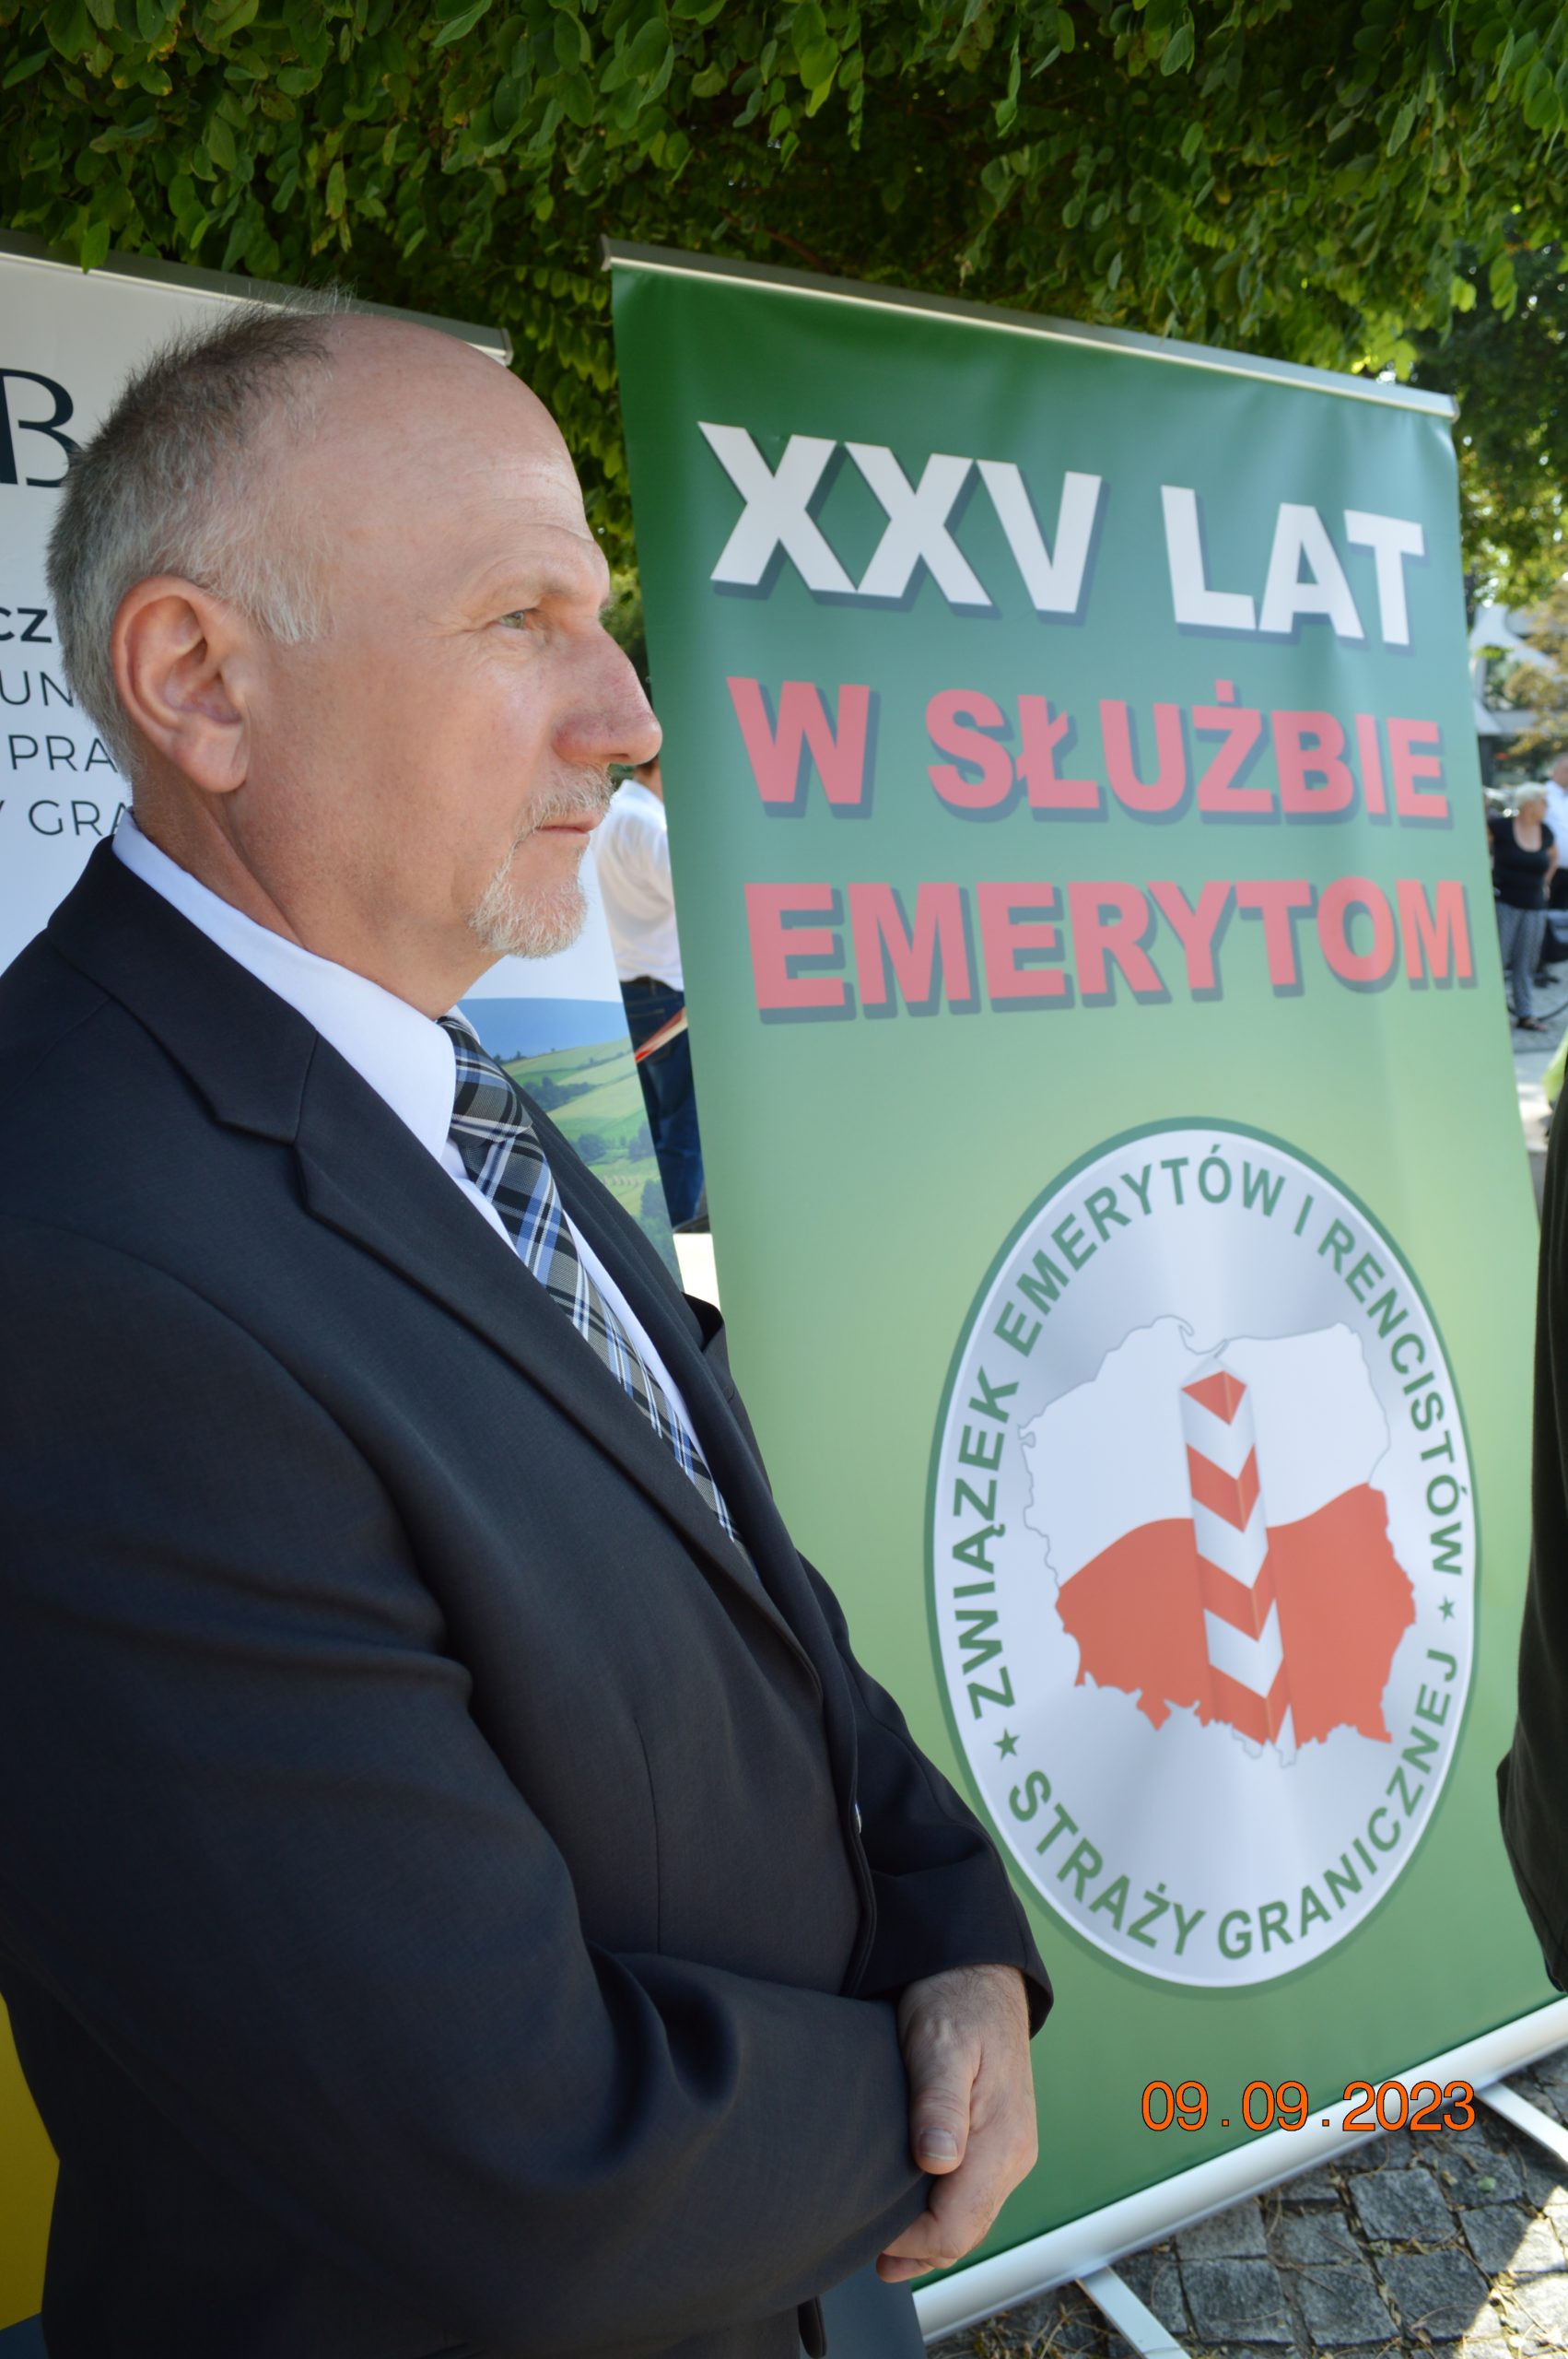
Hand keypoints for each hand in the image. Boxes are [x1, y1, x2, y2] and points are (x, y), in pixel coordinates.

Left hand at [877, 1963, 1036, 2283]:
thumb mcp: (940, 2044)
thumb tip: (938, 2162)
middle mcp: (1013, 2154)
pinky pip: (972, 2195)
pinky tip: (910, 2211)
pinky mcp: (999, 2140)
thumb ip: (940, 2103)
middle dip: (918, 2251)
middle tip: (867, 2254)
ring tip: (882, 2244)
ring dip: (928, 2237)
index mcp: (1002, 2140)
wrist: (979, 1971)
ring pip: (970, 2218)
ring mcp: (1009, 2149)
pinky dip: (940, 2213)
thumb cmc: (956, 2001)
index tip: (871, 2234)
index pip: (958, 2226)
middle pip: (966, 2233)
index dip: (912, 2243)